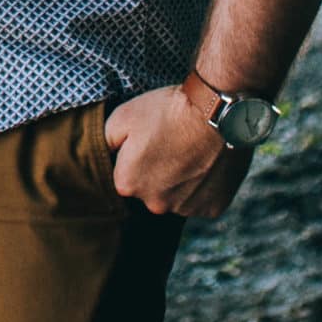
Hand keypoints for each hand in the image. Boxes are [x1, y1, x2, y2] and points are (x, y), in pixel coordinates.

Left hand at [104, 84, 253, 218]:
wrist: (217, 112)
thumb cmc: (167, 111)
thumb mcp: (123, 116)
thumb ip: (105, 141)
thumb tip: (103, 153)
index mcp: (128, 184)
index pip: (124, 175)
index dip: (134, 156)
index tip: (147, 140)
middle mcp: (155, 204)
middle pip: (150, 189)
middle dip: (156, 171)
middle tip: (170, 144)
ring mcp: (186, 209)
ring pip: (176, 196)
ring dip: (180, 180)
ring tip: (189, 151)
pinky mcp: (213, 208)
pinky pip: (202, 200)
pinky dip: (203, 186)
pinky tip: (205, 163)